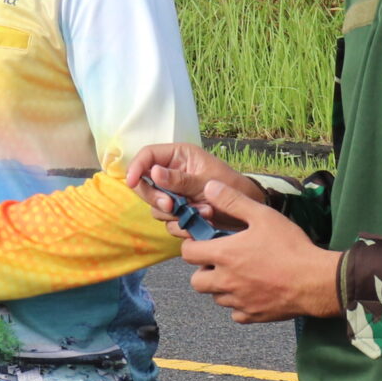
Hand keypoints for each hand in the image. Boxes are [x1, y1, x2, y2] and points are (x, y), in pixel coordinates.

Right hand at [124, 142, 260, 222]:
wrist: (250, 213)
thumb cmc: (234, 187)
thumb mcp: (207, 180)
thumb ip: (180, 179)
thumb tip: (153, 172)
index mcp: (178, 156)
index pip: (147, 155)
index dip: (135, 167)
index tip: (131, 182)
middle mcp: (173, 174)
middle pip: (144, 184)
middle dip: (156, 197)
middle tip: (171, 206)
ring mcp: (175, 195)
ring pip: (156, 207)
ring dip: (176, 213)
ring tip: (203, 211)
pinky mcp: (179, 213)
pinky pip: (168, 223)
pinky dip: (183, 225)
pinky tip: (203, 220)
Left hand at [177, 180, 341, 322]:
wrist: (315, 281)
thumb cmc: (290, 246)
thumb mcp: (262, 215)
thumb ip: (233, 201)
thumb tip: (209, 187)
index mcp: (224, 255)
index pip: (188, 253)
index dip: (193, 245)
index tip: (204, 241)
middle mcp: (226, 281)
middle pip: (196, 281)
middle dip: (203, 270)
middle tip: (220, 261)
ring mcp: (238, 301)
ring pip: (215, 297)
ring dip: (220, 287)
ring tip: (239, 274)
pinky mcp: (252, 315)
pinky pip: (235, 313)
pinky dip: (239, 304)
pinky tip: (253, 292)